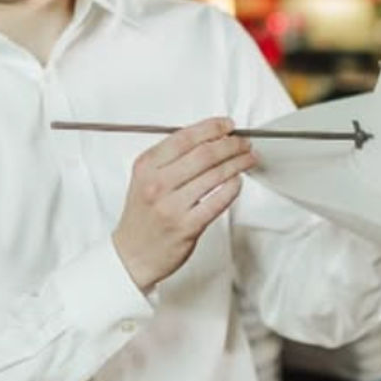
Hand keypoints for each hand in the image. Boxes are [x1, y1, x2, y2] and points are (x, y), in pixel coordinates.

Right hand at [111, 117, 259, 292]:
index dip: (211, 128)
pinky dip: (232, 188)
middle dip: (230, 145)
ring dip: (237, 164)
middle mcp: (157, 183)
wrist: (132, 255)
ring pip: (214, 175)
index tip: (227, 125)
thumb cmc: (142, 218)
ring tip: (248, 159)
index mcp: (146, 166)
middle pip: (203, 154)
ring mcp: (172, 205)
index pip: (184, 137)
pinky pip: (217, 201)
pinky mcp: (187, 226)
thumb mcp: (144, 179)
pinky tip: (238, 181)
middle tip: (243, 143)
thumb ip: (168, 160)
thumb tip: (205, 140)